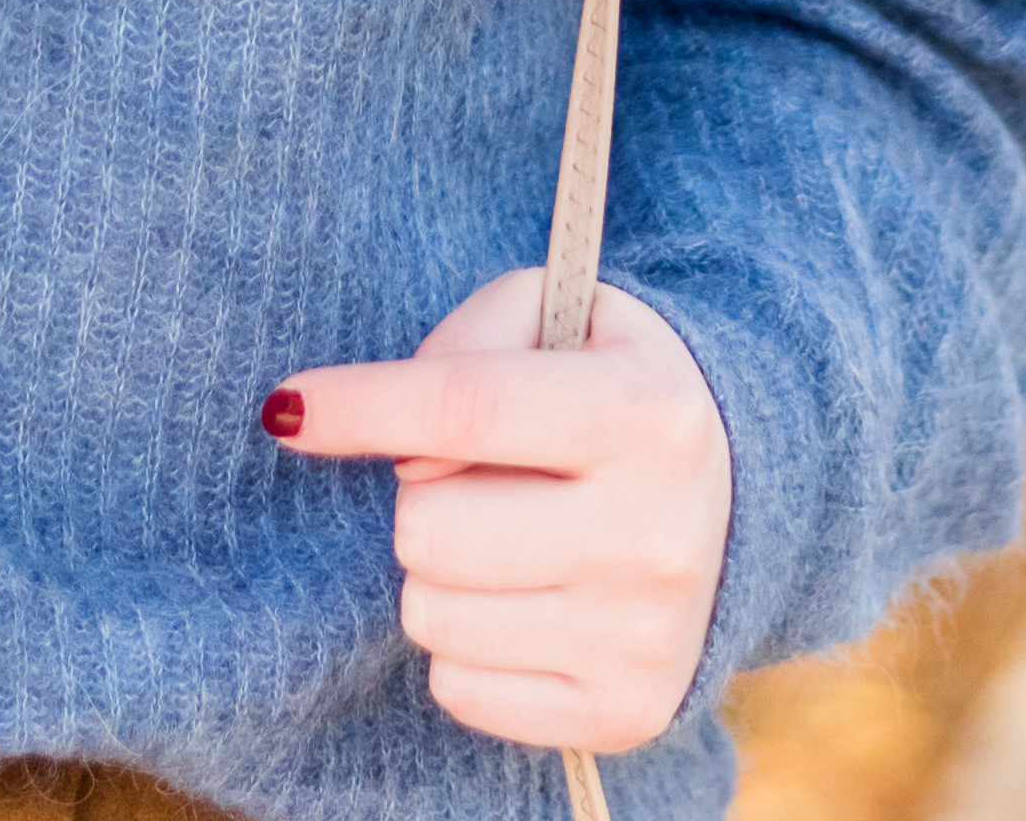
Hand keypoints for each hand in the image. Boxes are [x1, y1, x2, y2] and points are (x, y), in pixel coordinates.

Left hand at [265, 268, 733, 754]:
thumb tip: (369, 434)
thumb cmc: (608, 385)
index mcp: (649, 416)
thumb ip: (462, 346)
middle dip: (424, 494)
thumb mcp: (554, 314)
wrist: (737, 496)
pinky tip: (527, 598)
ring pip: (431, 613)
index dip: (361, 406)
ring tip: (509, 534)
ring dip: (442, 571)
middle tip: (476, 475)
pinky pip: (457, 688)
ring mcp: (644, 637)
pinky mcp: (623, 712)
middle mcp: (658, 534)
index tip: (288, 408)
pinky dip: (467, 642)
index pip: (464, 410)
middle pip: (428, 528)